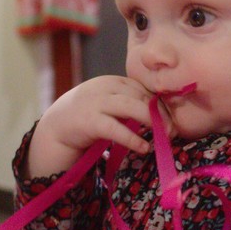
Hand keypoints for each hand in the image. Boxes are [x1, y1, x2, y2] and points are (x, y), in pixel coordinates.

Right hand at [26, 76, 162, 177]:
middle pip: (141, 96)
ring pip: (131, 107)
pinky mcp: (89, 122)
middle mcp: (105, 87)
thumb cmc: (89, 116)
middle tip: (174, 129)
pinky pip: (116, 129)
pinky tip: (144, 147)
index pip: (143, 88)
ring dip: (152, 121)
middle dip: (161, 112)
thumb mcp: (109, 103)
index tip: (172, 118)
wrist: (56, 127)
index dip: (160, 103)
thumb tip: (162, 114)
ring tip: (166, 135)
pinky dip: (133, 138)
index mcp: (112, 81)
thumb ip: (129, 103)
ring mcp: (95, 103)